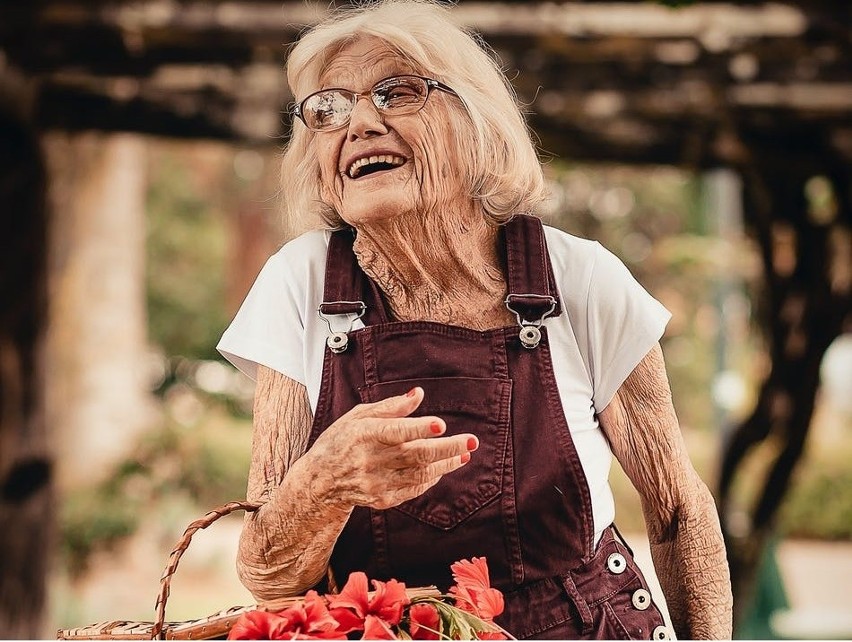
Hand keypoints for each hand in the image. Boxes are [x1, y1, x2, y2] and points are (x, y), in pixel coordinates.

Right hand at [304, 387, 476, 510]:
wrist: (320, 480)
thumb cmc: (342, 439)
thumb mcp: (359, 416)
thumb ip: (391, 407)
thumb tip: (419, 394)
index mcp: (364, 434)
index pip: (395, 432)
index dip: (418, 429)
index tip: (440, 424)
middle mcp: (370, 460)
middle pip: (415, 455)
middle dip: (447, 448)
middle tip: (472, 441)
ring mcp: (376, 483)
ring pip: (419, 474)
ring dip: (445, 464)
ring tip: (464, 453)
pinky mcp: (381, 499)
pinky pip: (413, 489)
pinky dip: (430, 478)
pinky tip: (442, 467)